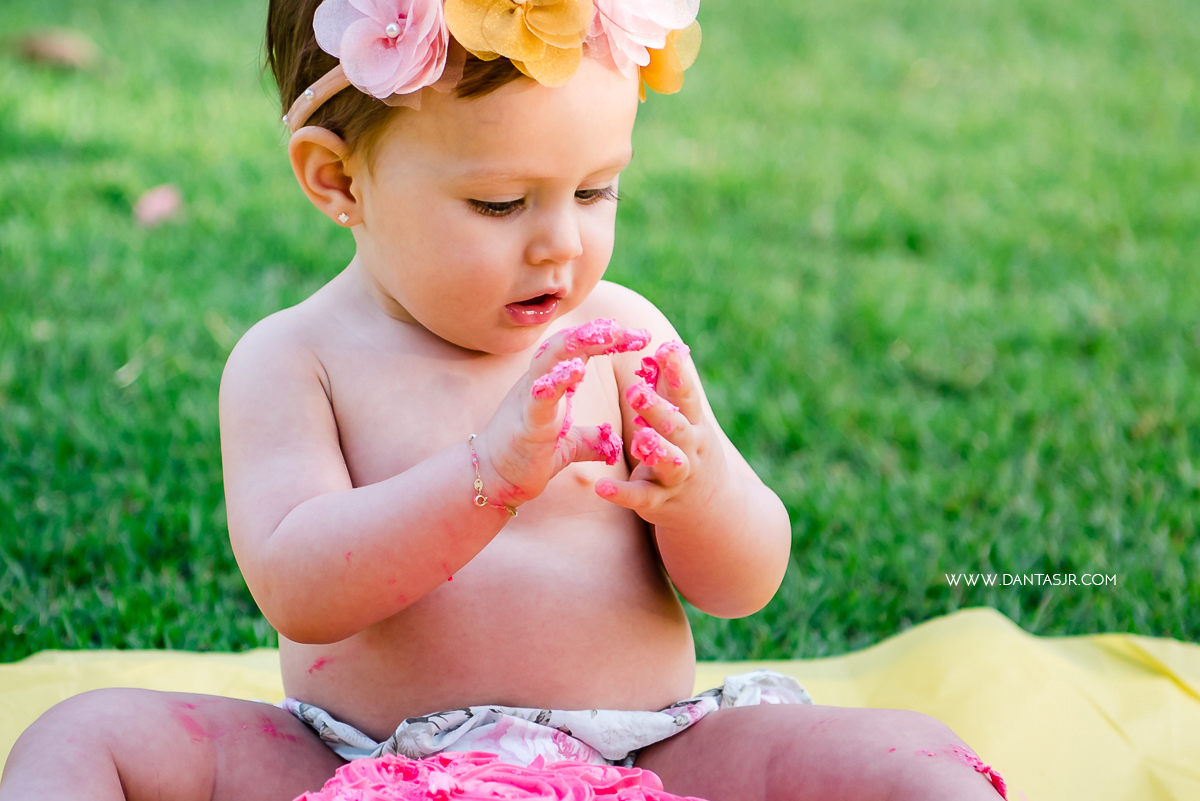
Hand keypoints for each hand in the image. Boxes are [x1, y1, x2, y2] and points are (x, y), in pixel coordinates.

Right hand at [475, 319, 649, 507]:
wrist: (493, 479)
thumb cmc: (526, 457)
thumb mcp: (569, 446)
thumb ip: (591, 439)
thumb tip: (612, 441)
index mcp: (551, 384)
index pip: (581, 350)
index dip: (608, 339)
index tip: (640, 337)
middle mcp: (539, 382)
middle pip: (567, 344)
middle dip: (598, 332)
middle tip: (628, 329)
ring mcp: (530, 399)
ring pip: (551, 359)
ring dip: (579, 343)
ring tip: (606, 333)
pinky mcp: (526, 422)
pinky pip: (541, 396)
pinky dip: (558, 381)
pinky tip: (576, 369)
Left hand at [594, 340, 730, 523]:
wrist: (714, 509)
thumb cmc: (691, 451)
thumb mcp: (688, 421)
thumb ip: (672, 389)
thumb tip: (663, 347)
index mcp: (694, 425)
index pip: (688, 396)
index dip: (678, 373)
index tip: (666, 349)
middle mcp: (691, 449)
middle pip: (677, 428)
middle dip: (659, 411)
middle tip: (635, 392)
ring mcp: (678, 477)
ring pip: (669, 463)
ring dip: (654, 450)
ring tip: (637, 439)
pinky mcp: (660, 501)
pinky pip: (642, 497)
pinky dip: (622, 494)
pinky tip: (601, 487)